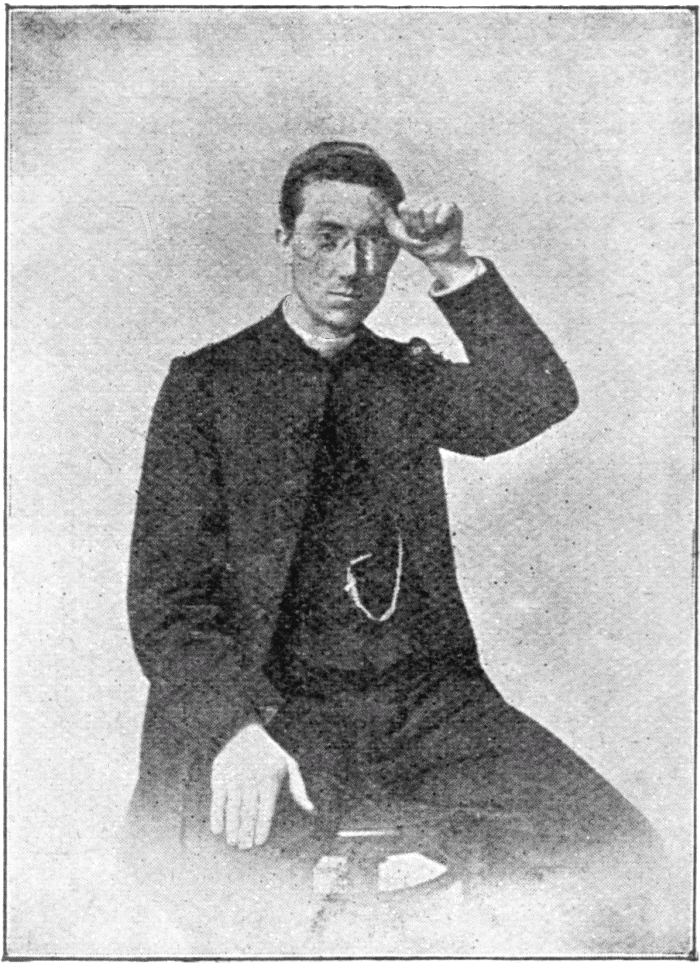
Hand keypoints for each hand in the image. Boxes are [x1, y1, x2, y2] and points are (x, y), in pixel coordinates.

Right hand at [210, 723, 313, 848]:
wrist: (243, 731)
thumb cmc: (270, 755)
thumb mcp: (289, 766)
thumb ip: (298, 789)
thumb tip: (310, 810)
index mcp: (270, 779)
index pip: (265, 811)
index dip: (262, 828)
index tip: (259, 842)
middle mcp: (252, 779)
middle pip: (249, 813)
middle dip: (246, 833)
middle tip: (244, 848)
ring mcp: (234, 777)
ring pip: (233, 809)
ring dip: (232, 828)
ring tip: (233, 842)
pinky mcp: (219, 775)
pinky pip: (217, 800)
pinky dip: (217, 816)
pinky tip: (217, 830)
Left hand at [382, 198, 478, 289]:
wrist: (436, 257)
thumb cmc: (417, 245)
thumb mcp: (396, 230)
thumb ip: (384, 213)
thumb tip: (369, 194)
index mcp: (412, 203)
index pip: (406, 207)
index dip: (408, 223)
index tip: (412, 232)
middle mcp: (425, 199)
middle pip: (417, 208)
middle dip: (418, 226)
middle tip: (424, 234)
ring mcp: (439, 202)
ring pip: (430, 209)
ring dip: (430, 228)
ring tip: (433, 233)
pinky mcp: (453, 207)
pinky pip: (446, 207)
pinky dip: (442, 221)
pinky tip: (442, 227)